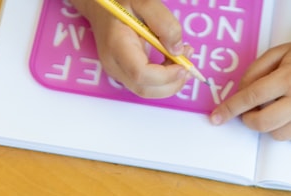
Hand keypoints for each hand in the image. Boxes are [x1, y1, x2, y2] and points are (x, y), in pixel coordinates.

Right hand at [73, 0, 191, 97]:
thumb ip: (164, 22)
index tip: (183, 65)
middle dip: (171, 83)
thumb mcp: (144, 1)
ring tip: (183, 59)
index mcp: (117, 45)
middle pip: (145, 89)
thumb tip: (176, 50)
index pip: (141, 74)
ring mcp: (118, 72)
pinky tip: (172, 62)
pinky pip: (146, 85)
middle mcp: (114, 64)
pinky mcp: (124, 74)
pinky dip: (164, 79)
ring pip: (147, 91)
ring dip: (170, 83)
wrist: (101, 8)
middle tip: (189, 64)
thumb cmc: (121, 2)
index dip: (165, 75)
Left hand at [209, 34, 290, 143]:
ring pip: (278, 135)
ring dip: (273, 125)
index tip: (216, 117)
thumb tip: (238, 99)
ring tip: (283, 107)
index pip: (252, 97)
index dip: (231, 108)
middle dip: (249, 121)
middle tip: (250, 113)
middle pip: (263, 124)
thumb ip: (253, 73)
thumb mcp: (277, 54)